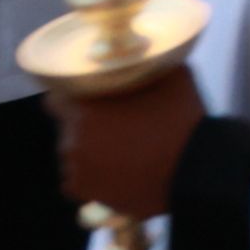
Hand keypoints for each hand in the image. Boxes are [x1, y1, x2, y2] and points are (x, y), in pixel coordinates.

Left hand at [51, 64, 205, 219]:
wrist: (194, 171)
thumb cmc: (182, 121)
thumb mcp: (172, 76)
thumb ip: (144, 67)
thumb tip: (140, 55)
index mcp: (84, 112)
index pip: (55, 100)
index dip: (72, 96)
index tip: (88, 97)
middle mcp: (72, 143)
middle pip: (70, 128)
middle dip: (88, 124)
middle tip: (118, 123)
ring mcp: (77, 172)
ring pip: (76, 154)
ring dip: (91, 150)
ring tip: (123, 150)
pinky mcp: (87, 194)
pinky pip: (81, 179)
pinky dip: (95, 175)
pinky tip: (120, 170)